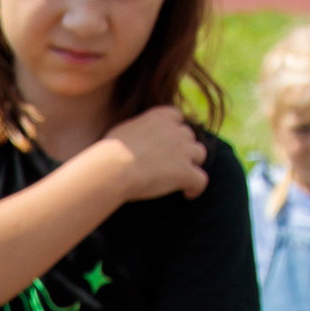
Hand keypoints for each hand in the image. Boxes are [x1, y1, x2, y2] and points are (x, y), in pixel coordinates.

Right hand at [92, 105, 209, 202]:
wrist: (112, 168)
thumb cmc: (108, 152)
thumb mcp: (122, 131)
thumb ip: (137, 130)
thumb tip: (132, 137)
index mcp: (160, 116)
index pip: (177, 117)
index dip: (175, 130)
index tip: (169, 141)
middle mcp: (175, 130)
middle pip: (189, 136)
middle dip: (184, 148)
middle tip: (173, 164)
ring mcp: (183, 151)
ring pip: (200, 154)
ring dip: (193, 165)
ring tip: (182, 178)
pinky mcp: (185, 172)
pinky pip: (201, 180)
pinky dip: (197, 188)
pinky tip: (188, 194)